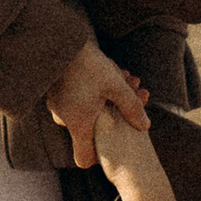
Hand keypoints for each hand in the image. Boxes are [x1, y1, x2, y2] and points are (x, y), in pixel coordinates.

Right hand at [45, 42, 148, 161]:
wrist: (60, 42)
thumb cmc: (88, 66)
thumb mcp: (116, 86)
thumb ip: (132, 107)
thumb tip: (145, 126)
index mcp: (78, 125)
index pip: (83, 159)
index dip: (98, 157)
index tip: (112, 144)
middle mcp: (64, 119)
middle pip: (91, 129)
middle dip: (114, 114)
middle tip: (132, 94)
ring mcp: (58, 105)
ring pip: (86, 110)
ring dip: (106, 99)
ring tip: (124, 78)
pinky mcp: (55, 91)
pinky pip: (76, 99)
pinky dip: (92, 91)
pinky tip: (107, 73)